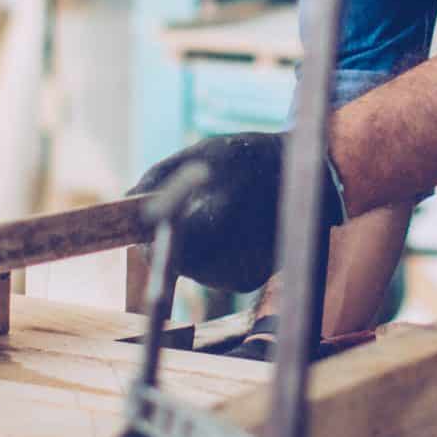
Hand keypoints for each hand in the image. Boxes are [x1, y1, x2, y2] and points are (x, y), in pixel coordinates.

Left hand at [128, 133, 341, 292]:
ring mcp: (239, 277)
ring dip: (190, 244)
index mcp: (213, 229)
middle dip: (169, 238)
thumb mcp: (201, 154)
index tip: (144, 220)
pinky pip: (212, 269)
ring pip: (192, 267)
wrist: (309, 179)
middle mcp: (227, 263)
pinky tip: (227, 225)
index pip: (160, 250)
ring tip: (210, 210)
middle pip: (175, 261)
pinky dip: (211, 251)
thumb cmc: (251, 159)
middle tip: (177, 210)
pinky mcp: (247, 281)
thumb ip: (159, 179)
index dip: (147, 236)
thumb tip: (128, 201)